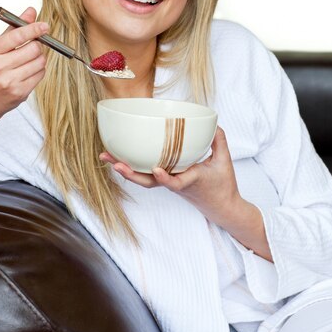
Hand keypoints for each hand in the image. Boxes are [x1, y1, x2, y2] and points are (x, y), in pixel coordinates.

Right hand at [0, 7, 48, 119]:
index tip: (44, 25)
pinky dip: (38, 70)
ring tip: (28, 60)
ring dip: (39, 58)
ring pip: (40, 62)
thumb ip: (14, 29)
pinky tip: (27, 71)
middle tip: (32, 46)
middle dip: (37, 45)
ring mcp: (9, 82)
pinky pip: (40, 75)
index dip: (34, 29)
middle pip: (33, 49)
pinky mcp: (20, 93)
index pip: (17, 36)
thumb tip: (31, 12)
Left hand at [100, 127, 242, 228]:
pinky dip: (133, 167)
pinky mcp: (167, 180)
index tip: (157, 170)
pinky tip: (120, 157)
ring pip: (144, 179)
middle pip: (149, 182)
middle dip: (130, 173)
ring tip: (106, 157)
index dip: (165, 178)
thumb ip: (219, 140)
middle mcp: (176, 183)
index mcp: (190, 180)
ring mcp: (170, 183)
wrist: (222, 207)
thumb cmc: (223, 185)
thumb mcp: (225, 162)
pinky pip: (147, 175)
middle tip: (113, 163)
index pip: (176, 182)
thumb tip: (213, 123)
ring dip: (125, 169)